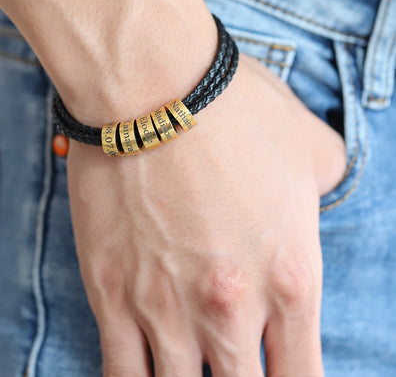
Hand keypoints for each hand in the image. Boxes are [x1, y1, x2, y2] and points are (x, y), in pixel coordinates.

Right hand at [66, 52, 344, 375]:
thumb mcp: (311, 145)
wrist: (153, 90)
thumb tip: (317, 193)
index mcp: (290, 279)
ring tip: (186, 368)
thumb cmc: (234, 110)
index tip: (277, 372)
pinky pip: (120, 373)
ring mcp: (166, 308)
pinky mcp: (111, 294)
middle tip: (230, 364)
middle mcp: (231, 308)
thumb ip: (327, 185)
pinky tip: (142, 371)